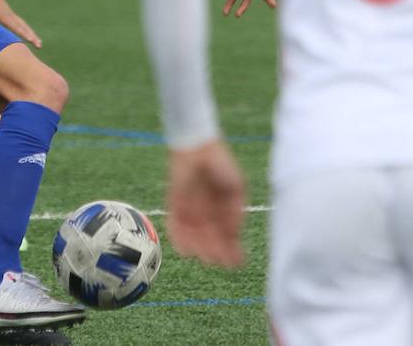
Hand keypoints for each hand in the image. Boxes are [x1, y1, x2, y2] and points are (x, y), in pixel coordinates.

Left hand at [0, 0, 41, 47]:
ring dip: (32, 35)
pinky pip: (22, 25)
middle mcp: (10, 16)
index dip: (23, 34)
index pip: (15, 27)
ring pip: (25, 27)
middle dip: (32, 37)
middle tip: (39, 45)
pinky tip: (30, 35)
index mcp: (4, 16)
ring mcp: (12, 16)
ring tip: (39, 43)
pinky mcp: (11, 16)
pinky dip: (27, 31)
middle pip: (24, 28)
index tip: (30, 39)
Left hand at [166, 139, 245, 267]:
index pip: (227, 234)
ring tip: (206, 259)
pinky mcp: (175, 204)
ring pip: (193, 235)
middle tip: (219, 263)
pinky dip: (179, 238)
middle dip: (215, 252)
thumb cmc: (221, 165)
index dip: (232, 249)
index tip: (237, 263)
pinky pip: (175, 224)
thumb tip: (235, 234)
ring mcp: (190, 209)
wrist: (198, 148)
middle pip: (210, 238)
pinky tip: (185, 251)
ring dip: (199, 248)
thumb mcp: (236, 189)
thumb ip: (235, 210)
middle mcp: (207, 213)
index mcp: (223, 209)